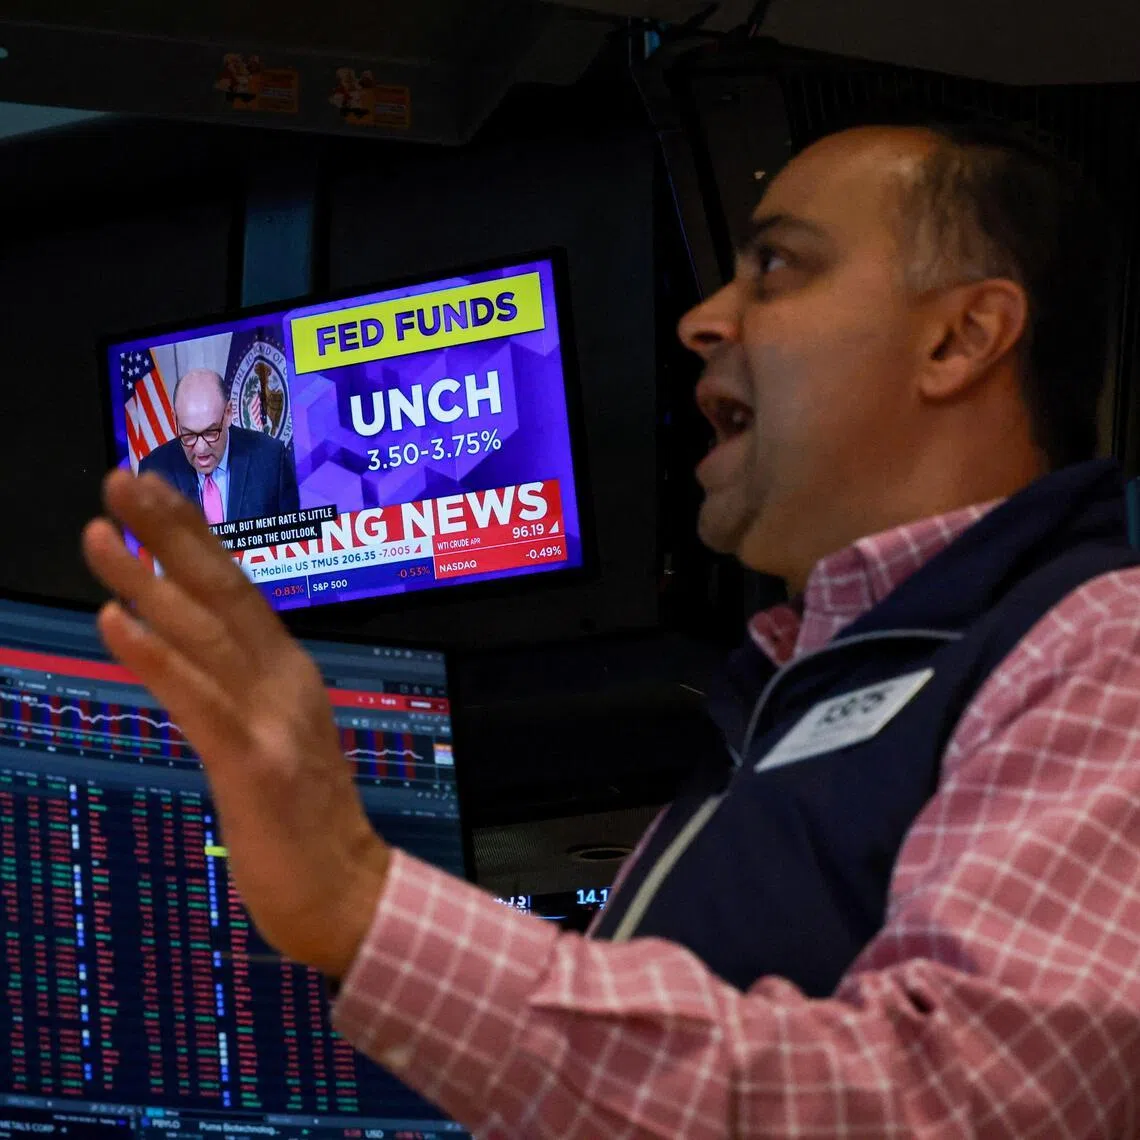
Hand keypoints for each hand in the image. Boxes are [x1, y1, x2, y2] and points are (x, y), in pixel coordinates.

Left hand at [81, 470, 389, 978]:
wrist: (348, 893)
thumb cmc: (303, 823)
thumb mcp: (274, 736)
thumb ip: (239, 689)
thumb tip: (191, 650)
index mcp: (288, 674)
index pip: (236, 591)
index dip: (192, 539)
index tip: (150, 495)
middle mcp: (286, 681)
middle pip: (224, 592)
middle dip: (169, 532)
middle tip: (121, 479)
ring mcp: (275, 719)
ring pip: (204, 635)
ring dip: (146, 580)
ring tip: (97, 535)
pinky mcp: (258, 764)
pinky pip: (201, 701)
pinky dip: (158, 657)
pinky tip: (118, 622)